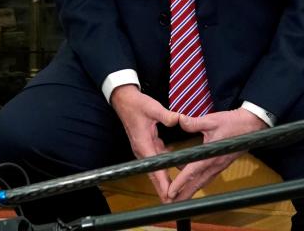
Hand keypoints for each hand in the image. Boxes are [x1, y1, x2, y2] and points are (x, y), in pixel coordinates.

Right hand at [109, 85, 179, 200]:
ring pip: (155, 169)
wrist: (124, 99)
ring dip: (163, 182)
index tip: (169, 195)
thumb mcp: (153, 108)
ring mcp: (144, 149)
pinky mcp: (147, 145)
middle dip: (163, 189)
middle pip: (154, 174)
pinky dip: (164, 169)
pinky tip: (175, 171)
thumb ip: (166, 116)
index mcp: (144, 144)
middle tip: (172, 203)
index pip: (154, 168)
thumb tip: (179, 120)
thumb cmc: (137, 104)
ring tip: (174, 194)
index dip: (162, 182)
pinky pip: (157, 161)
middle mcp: (142, 150)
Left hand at [166, 107, 266, 200]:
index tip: (171, 191)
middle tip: (170, 203)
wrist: (251, 126)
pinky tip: (190, 181)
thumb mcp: (211, 120)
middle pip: (197, 184)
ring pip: (202, 182)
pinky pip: (207, 177)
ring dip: (190, 191)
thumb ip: (194, 123)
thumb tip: (179, 120)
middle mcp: (215, 165)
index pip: (192, 172)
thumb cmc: (233, 123)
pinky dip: (197, 183)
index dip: (180, 182)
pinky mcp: (221, 165)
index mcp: (211, 156)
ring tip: (178, 198)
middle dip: (183, 195)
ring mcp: (219, 167)